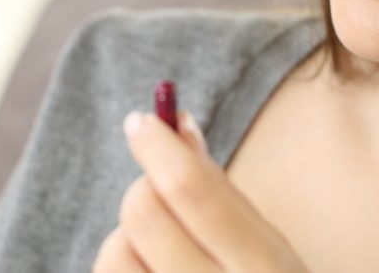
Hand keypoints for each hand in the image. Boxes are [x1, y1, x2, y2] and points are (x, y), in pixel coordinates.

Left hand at [93, 110, 309, 272]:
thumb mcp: (265, 250)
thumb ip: (221, 190)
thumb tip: (176, 120)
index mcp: (266, 270)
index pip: (195, 191)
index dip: (160, 147)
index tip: (140, 122)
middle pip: (143, 214)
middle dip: (143, 189)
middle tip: (157, 192)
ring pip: (112, 254)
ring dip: (125, 240)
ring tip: (157, 254)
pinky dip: (122, 271)